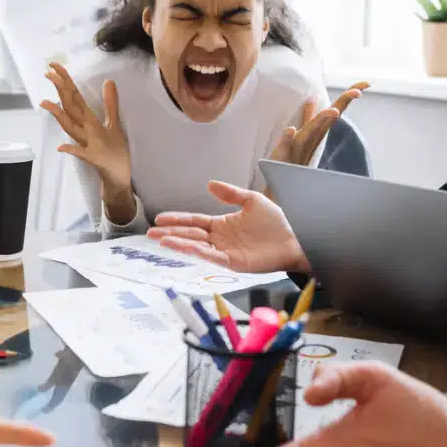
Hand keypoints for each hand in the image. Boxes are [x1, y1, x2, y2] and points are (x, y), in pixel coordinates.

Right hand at [40, 63, 132, 214]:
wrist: (117, 178)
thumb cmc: (115, 152)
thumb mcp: (114, 123)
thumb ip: (111, 103)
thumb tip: (108, 80)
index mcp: (88, 121)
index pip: (75, 97)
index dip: (66, 81)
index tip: (54, 65)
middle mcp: (83, 130)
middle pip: (70, 108)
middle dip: (60, 91)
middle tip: (48, 73)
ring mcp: (86, 145)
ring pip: (70, 128)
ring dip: (59, 116)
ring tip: (46, 102)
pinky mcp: (93, 159)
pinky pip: (81, 154)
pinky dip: (71, 150)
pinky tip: (61, 147)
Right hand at [148, 181, 307, 273]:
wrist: (295, 238)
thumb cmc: (276, 221)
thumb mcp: (251, 200)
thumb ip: (230, 193)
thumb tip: (210, 184)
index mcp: (222, 224)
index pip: (194, 221)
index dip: (177, 219)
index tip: (160, 217)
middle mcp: (220, 239)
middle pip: (190, 234)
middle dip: (170, 233)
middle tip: (151, 232)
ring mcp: (225, 251)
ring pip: (197, 246)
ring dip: (179, 243)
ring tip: (161, 240)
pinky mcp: (233, 263)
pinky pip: (212, 257)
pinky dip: (198, 252)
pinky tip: (185, 247)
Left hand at [269, 82, 368, 166]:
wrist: (280, 180)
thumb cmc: (292, 157)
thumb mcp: (303, 132)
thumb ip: (309, 115)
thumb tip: (313, 96)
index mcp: (317, 130)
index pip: (336, 109)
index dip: (349, 96)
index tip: (366, 84)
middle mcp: (312, 138)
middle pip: (329, 117)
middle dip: (343, 103)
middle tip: (358, 92)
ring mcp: (299, 147)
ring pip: (312, 130)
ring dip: (321, 120)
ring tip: (334, 111)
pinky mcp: (284, 156)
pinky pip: (286, 146)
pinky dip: (288, 138)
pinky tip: (291, 129)